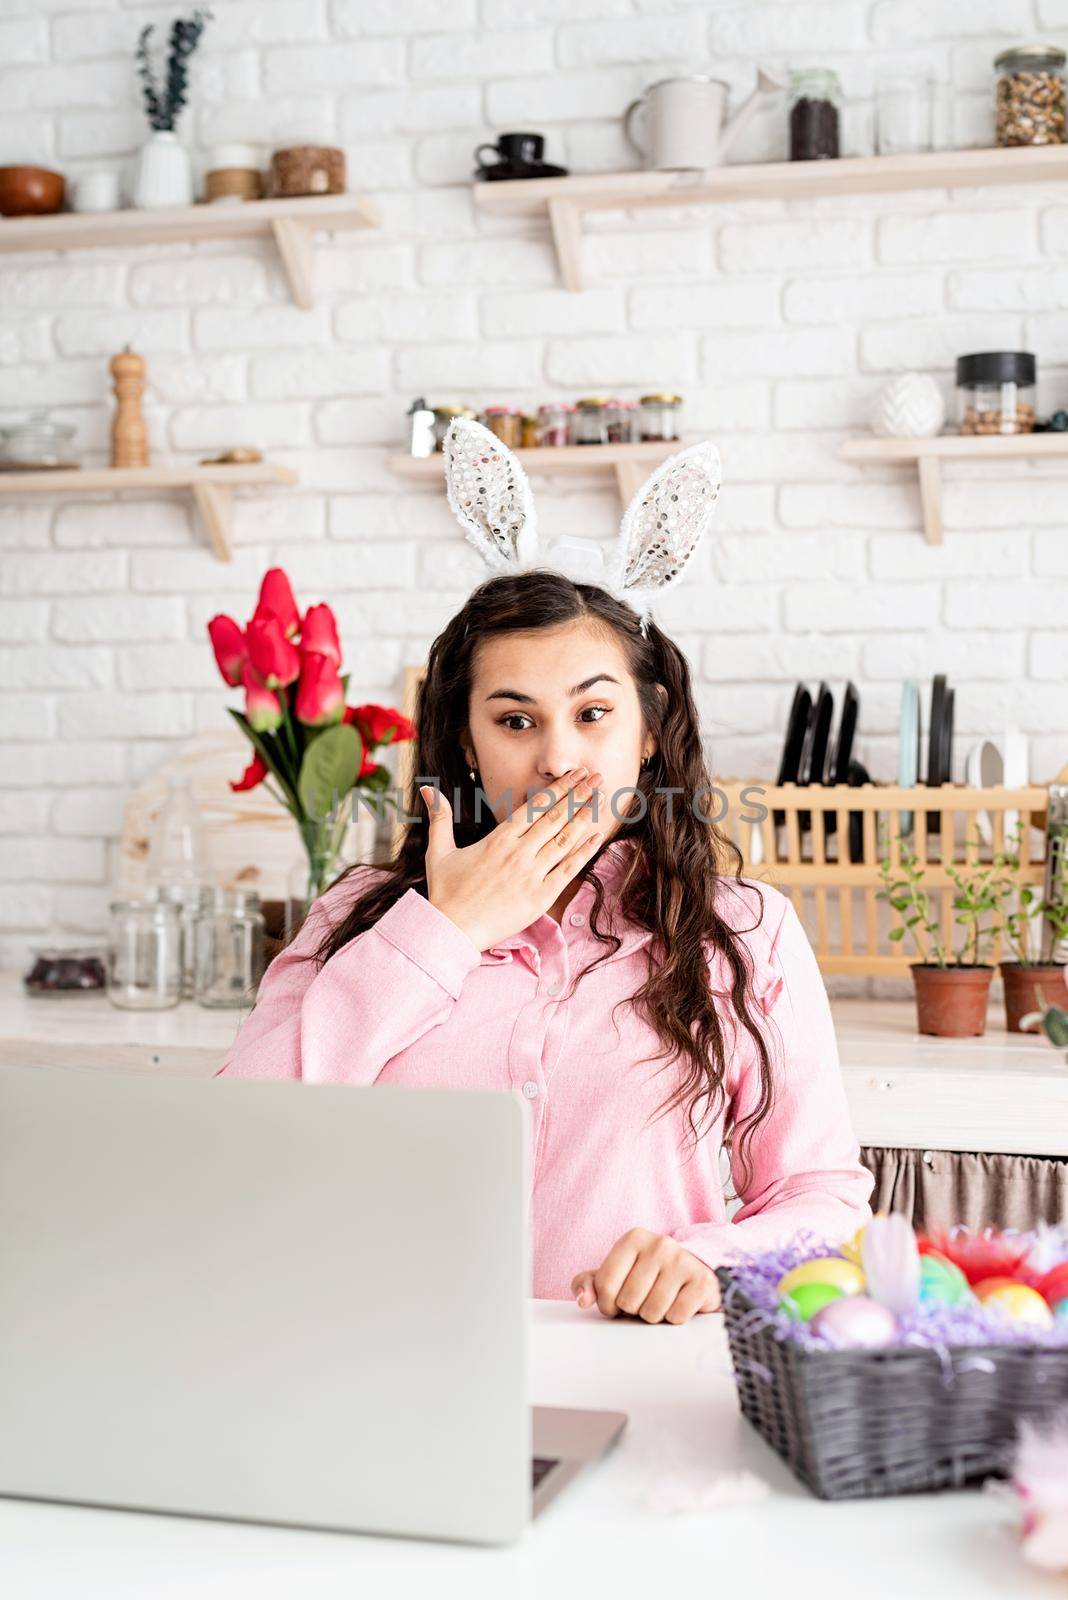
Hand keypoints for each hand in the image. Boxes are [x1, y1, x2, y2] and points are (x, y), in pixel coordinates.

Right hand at [418, 767, 603, 953]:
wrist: (452, 929)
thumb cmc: (445, 892)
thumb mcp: (438, 851)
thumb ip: (439, 817)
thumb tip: (428, 789)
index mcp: (499, 839)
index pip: (536, 806)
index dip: (559, 788)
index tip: (575, 774)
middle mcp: (518, 852)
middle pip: (555, 818)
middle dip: (579, 795)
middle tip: (597, 778)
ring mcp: (531, 874)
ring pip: (564, 840)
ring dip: (585, 818)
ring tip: (601, 800)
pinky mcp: (540, 896)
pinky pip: (567, 870)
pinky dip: (583, 852)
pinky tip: (597, 837)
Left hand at [571, 1229, 721, 1324]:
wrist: (693, 1275)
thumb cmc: (647, 1278)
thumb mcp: (615, 1276)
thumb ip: (589, 1284)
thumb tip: (583, 1300)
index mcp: (633, 1238)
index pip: (605, 1285)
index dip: (608, 1305)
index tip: (617, 1304)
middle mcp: (659, 1244)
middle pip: (628, 1300)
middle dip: (633, 1310)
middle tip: (645, 1300)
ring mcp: (683, 1260)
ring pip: (652, 1311)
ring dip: (654, 1316)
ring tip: (661, 1302)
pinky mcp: (703, 1281)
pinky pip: (676, 1316)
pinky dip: (675, 1318)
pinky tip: (679, 1304)